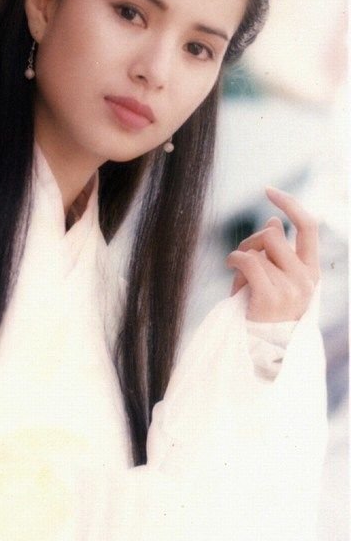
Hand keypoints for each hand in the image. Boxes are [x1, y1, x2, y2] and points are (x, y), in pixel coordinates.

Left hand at [226, 187, 319, 321]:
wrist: (262, 350)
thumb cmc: (264, 312)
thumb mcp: (273, 278)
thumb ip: (275, 251)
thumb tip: (273, 220)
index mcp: (311, 272)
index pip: (308, 226)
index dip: (290, 204)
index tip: (268, 190)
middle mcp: (305, 279)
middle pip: (274, 234)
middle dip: (253, 238)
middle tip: (241, 254)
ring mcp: (290, 288)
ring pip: (259, 251)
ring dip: (242, 257)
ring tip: (238, 275)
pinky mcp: (270, 297)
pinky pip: (249, 262)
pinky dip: (235, 259)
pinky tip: (230, 265)